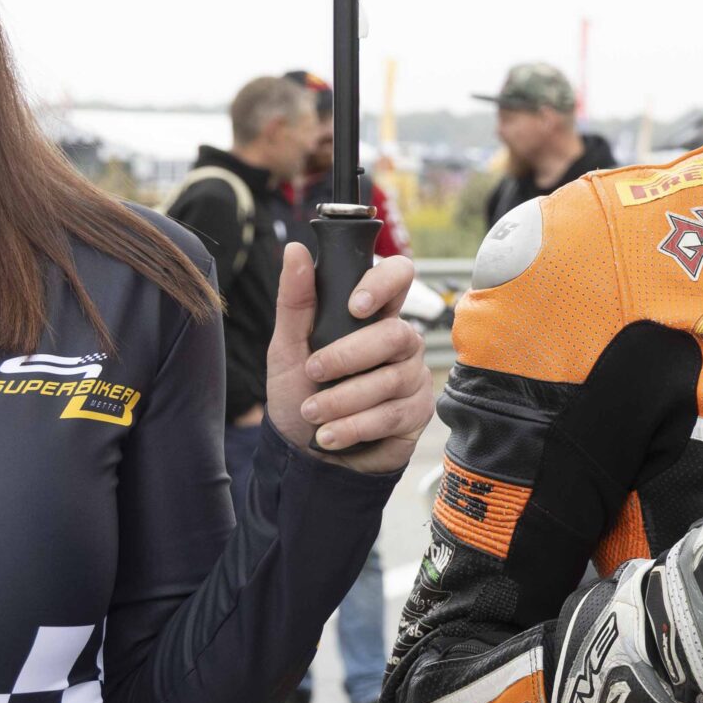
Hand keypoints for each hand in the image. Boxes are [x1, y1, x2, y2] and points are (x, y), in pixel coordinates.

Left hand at [265, 243, 434, 472]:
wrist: (304, 452)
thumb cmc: (299, 393)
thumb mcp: (286, 347)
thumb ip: (295, 301)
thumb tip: (295, 250)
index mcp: (372, 315)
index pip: (399, 277)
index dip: (384, 284)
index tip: (354, 306)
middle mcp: (400, 341)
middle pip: (396, 334)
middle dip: (349, 356)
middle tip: (314, 372)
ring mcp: (412, 376)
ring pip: (392, 379)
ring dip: (344, 399)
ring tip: (313, 413)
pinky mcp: (416, 412)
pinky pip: (393, 414)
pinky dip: (355, 426)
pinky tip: (330, 435)